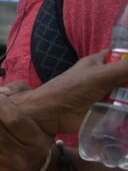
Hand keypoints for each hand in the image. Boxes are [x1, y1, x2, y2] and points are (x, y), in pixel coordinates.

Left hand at [13, 51, 127, 134]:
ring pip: (127, 92)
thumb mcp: (99, 75)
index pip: (123, 55)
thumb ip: (124, 69)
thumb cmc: (71, 89)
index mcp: (100, 62)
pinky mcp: (106, 110)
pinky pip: (124, 107)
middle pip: (127, 75)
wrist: (50, 114)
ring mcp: (106, 94)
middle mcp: (105, 76)